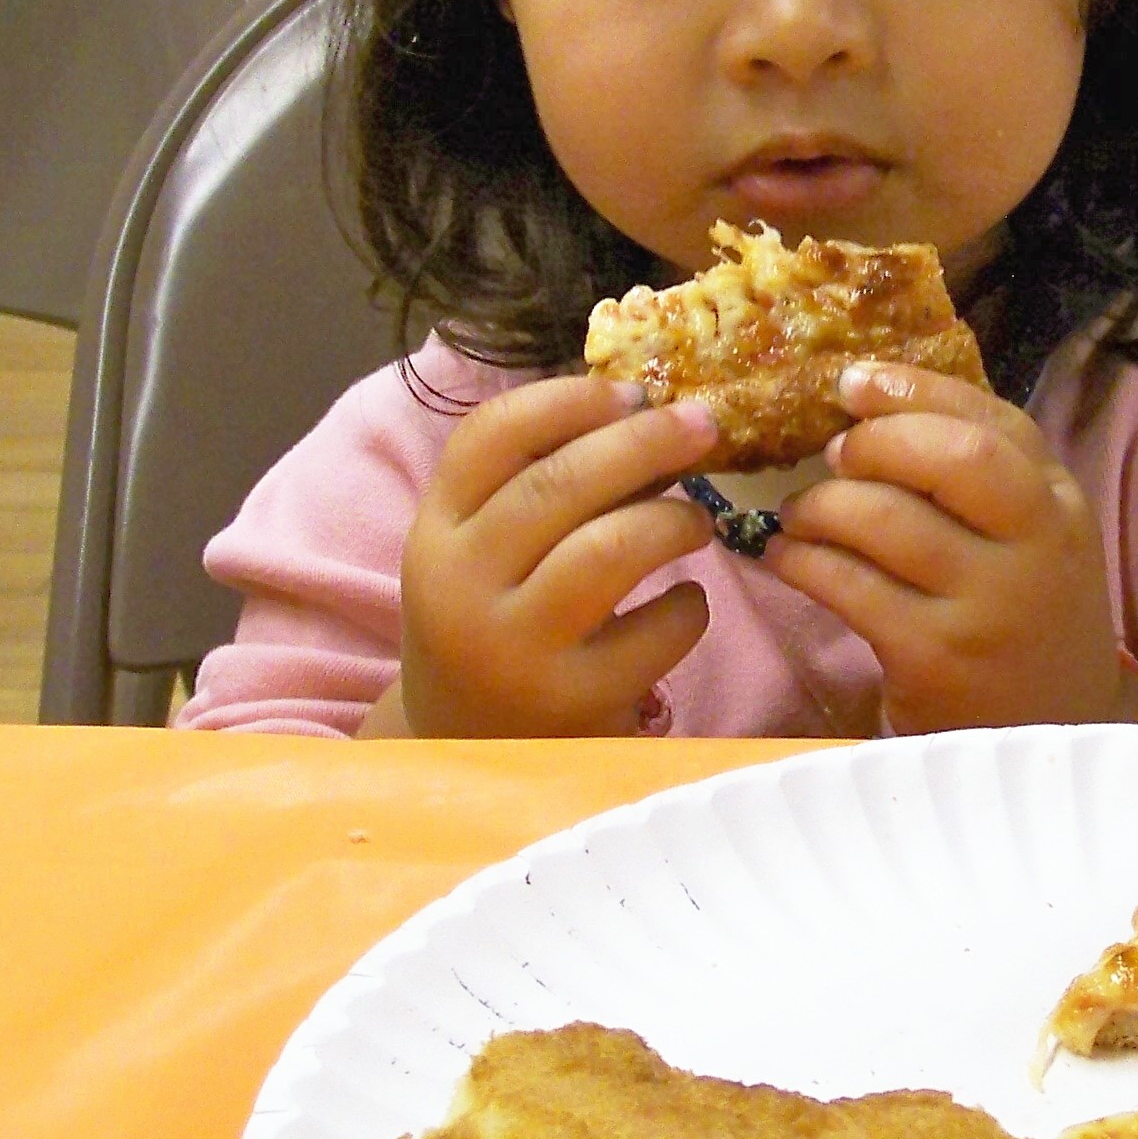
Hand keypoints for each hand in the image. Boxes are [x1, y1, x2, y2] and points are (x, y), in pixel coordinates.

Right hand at [394, 377, 717, 736]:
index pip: (489, 436)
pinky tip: (686, 604)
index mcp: (435, 531)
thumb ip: (537, 482)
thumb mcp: (481, 550)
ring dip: (672, 519)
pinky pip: (656, 631)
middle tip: (701, 425)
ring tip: (696, 523)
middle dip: (644, 441)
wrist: (467, 747)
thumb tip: (646, 413)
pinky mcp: (574, 703)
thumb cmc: (491, 621)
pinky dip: (689, 607)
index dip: (567, 401)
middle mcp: (462, 587)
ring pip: (609, 549)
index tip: (629, 391)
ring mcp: (515, 649)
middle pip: (558, 484)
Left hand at [757, 362, 1137, 734]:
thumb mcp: (1031, 536)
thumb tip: (870, 402)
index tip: (851, 382)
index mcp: (1059, 502)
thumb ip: (979, 473)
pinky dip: (801, 563)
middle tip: (831, 457)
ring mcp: (987, 605)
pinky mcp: (935, 658)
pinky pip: (849, 587)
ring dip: (820, 505)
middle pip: (951, 459)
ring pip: (886, 520)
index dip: (914, 390)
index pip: (993, 421)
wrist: (1051, 731)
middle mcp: (1037, 547)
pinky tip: (785, 560)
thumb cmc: (1023, 615)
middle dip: (874, 443)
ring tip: (798, 515)